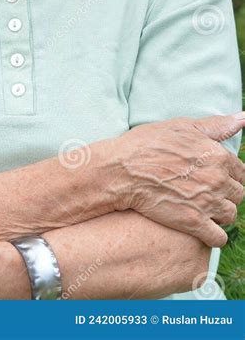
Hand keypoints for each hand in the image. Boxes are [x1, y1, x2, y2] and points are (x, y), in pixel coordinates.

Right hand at [114, 113, 244, 246]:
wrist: (123, 169)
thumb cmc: (149, 143)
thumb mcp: (183, 126)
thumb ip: (217, 125)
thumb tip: (244, 118)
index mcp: (218, 156)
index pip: (241, 172)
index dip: (229, 174)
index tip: (214, 176)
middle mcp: (218, 180)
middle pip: (239, 194)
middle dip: (226, 193)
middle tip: (207, 191)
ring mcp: (207, 203)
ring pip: (230, 215)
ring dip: (220, 213)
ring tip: (204, 208)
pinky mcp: (193, 223)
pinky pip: (218, 238)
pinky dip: (214, 236)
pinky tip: (202, 228)